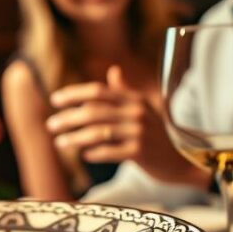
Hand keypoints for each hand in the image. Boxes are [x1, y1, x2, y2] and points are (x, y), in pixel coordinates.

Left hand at [47, 66, 207, 186]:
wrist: (182, 160)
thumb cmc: (157, 134)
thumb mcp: (144, 108)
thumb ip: (125, 91)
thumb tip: (113, 70)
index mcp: (133, 99)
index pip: (98, 91)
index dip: (73, 94)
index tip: (54, 100)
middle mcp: (136, 112)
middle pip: (93, 111)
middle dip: (68, 118)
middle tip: (50, 125)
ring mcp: (139, 132)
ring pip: (98, 132)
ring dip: (75, 138)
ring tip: (60, 143)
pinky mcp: (140, 152)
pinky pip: (110, 151)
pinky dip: (94, 152)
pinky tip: (84, 155)